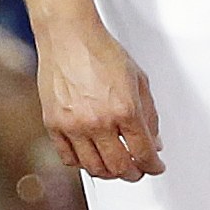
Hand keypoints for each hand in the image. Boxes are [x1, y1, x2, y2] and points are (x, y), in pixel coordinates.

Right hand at [35, 12, 162, 179]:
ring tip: (116, 167)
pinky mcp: (54, 125)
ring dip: (109, 173)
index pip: (144, 153)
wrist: (68, 36)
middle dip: (134, 173)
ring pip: (94, 168)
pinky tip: (91, 158)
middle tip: (138, 170)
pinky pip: (69, 158)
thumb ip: (149, 114)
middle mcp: (99, 122)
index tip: (155, 166)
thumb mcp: (139, 80)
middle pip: (120, 167)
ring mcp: (74, 126)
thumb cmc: (100, 51)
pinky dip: (83, 164)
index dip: (153, 165)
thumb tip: (154, 141)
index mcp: (125, 109)